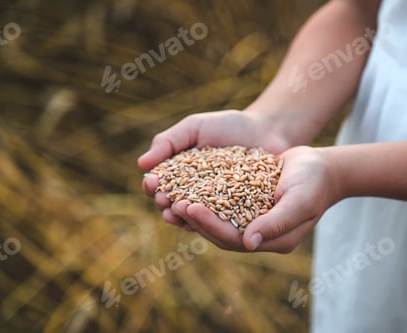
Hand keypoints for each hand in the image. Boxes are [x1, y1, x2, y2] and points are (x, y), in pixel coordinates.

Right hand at [138, 110, 291, 230]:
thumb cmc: (227, 126)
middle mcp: (194, 194)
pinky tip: (206, 220)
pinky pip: (221, 220)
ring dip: (184, 217)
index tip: (151, 183)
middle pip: (174, 204)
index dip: (153, 186)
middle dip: (166, 203)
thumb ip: (168, 142)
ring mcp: (215, 206)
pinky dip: (212, 221)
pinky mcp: (236, 214)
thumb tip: (141, 164)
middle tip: (164, 201)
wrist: (265, 130)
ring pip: (194, 216)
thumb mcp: (194, 127)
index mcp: (180, 176)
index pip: (160, 185)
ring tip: (179, 213)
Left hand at [169, 146, 342, 252]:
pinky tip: (188, 186)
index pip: (233, 237)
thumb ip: (276, 223)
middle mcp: (259, 234)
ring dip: (196, 210)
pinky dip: (205, 197)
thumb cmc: (315, 183)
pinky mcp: (248, 203)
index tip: (188, 207)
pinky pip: (222, 204)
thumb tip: (248, 243)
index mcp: (272, 240)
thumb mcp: (300, 201)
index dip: (209, 224)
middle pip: (220, 232)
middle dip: (196, 219)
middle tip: (172, 203)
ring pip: (218, 220)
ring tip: (174, 196)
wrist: (322, 167)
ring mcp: (253, 219)